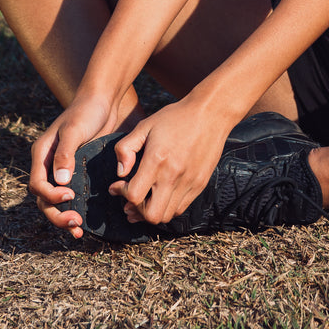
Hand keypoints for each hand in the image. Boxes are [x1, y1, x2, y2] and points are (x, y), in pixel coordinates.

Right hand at [29, 91, 141, 237]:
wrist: (102, 101)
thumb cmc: (86, 112)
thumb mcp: (75, 130)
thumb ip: (65, 154)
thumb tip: (60, 182)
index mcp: (41, 154)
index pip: (38, 184)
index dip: (50, 195)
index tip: (70, 196)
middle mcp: (48, 165)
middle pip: (43, 198)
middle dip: (56, 214)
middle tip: (76, 223)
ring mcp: (61, 170)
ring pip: (54, 201)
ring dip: (63, 217)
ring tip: (79, 229)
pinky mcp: (76, 172)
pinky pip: (69, 196)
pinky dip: (73, 210)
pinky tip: (84, 222)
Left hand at [108, 97, 232, 227]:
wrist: (210, 112)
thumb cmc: (175, 117)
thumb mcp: (145, 125)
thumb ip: (126, 148)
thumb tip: (120, 172)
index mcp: (157, 160)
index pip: (134, 195)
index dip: (121, 193)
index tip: (118, 186)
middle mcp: (174, 175)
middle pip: (151, 215)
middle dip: (137, 210)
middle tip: (132, 197)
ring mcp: (189, 182)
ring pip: (167, 216)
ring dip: (152, 211)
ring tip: (146, 199)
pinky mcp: (200, 184)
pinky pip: (181, 208)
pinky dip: (168, 206)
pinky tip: (162, 193)